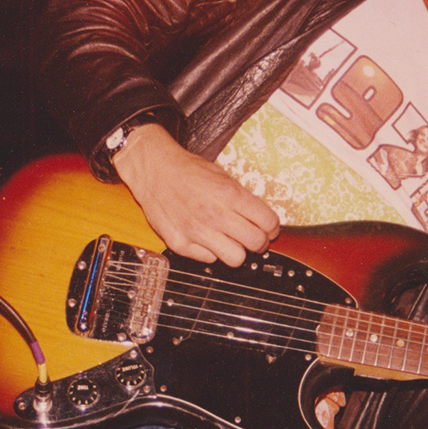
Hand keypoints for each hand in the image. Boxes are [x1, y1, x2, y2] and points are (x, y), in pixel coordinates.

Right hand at [112, 123, 279, 265]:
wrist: (154, 169)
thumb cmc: (188, 170)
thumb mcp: (223, 176)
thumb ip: (242, 198)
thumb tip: (261, 217)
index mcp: (230, 195)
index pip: (268, 222)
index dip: (273, 227)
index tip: (270, 228)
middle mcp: (215, 215)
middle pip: (256, 243)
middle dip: (261, 242)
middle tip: (255, 238)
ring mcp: (197, 232)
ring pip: (236, 259)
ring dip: (238, 251)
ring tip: (232, 241)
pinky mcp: (180, 244)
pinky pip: (209, 259)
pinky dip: (211, 251)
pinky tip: (207, 239)